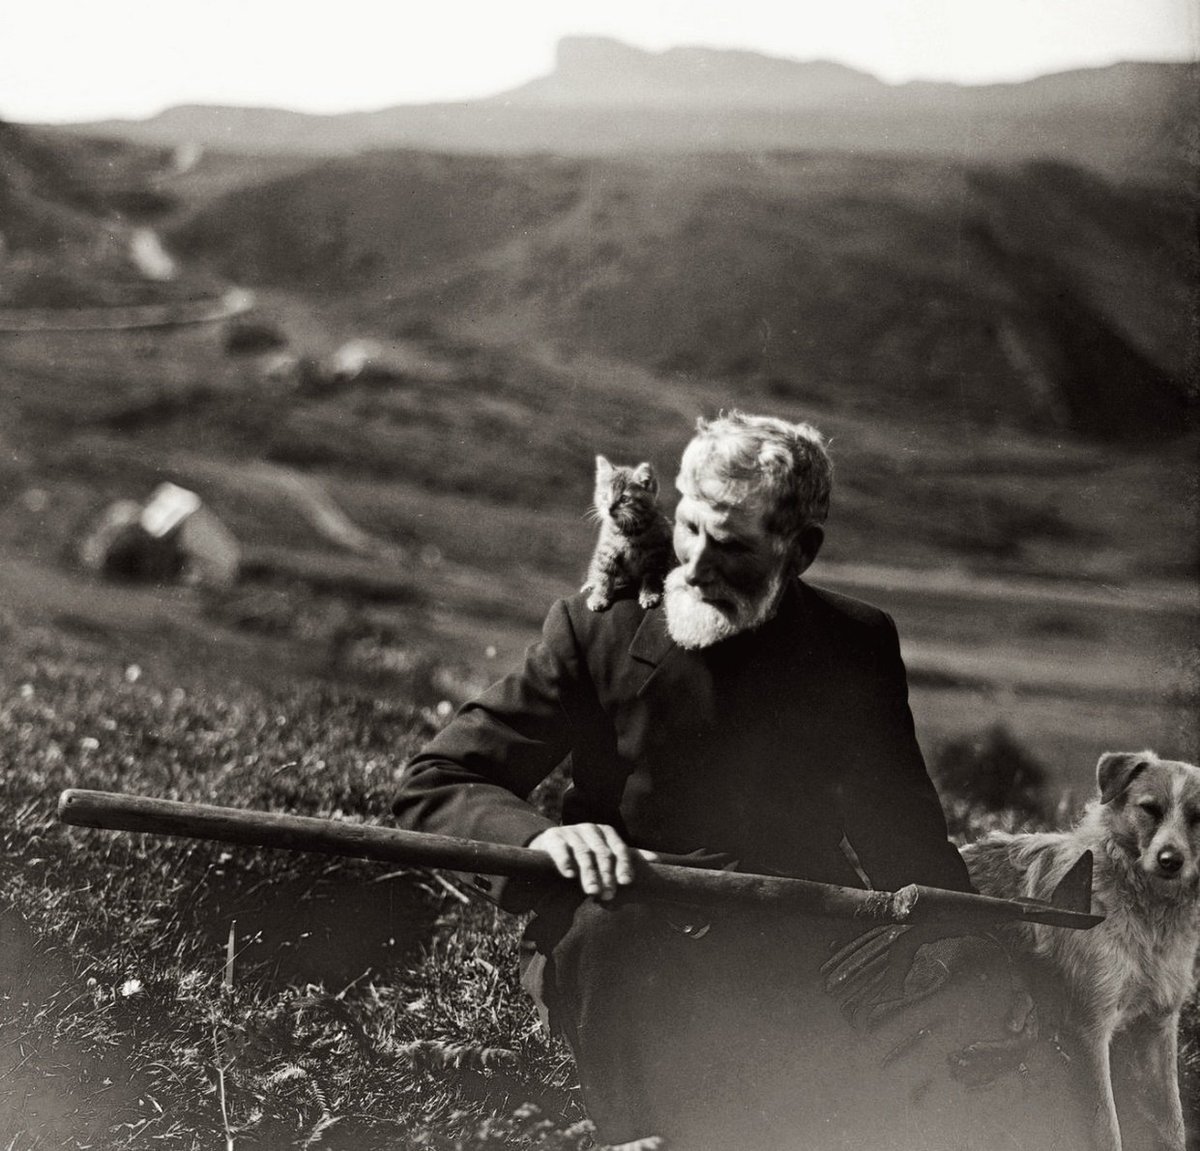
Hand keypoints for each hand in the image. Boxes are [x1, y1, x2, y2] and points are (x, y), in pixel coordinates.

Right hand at [528, 823, 656, 900]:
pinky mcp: (553, 838)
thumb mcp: (606, 851)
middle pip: (602, 853)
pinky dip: (566, 862)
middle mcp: (590, 829)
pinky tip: (569, 874)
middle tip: (608, 895)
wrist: (550, 844)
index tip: (626, 882)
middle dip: (606, 874)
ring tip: (592, 891)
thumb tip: (657, 861)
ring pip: (583, 853)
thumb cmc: (584, 851)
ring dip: (589, 873)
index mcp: (606, 833)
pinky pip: (561, 850)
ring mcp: (571, 832)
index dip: (623, 865)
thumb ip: (628, 856)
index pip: (619, 849)